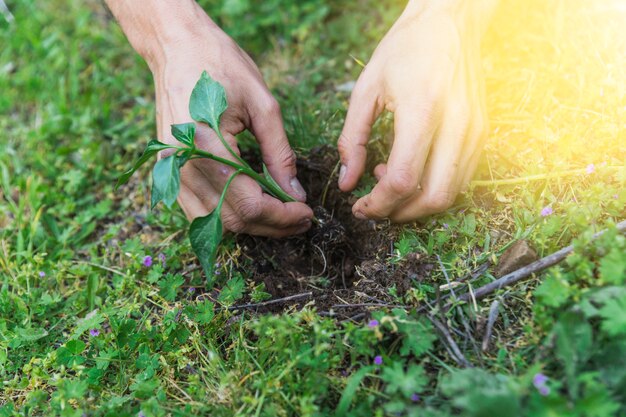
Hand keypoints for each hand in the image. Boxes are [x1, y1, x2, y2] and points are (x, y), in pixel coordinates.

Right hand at [152, 27, 312, 236]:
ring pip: (216, 221)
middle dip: (273, 225)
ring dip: (252, 225)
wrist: (177, 48)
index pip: (250, 203)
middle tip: (302, 218)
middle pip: (233, 219)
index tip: (307, 213)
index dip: (283, 216)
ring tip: (282, 216)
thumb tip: (295, 194)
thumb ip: (280, 154)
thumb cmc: (222, 66)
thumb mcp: (263, 105)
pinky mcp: (168, 172)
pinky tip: (253, 207)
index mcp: (206, 146)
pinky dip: (228, 216)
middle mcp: (183, 167)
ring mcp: (171, 172)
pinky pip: (199, 211)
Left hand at [337, 1, 489, 221]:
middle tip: (375, 206)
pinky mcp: (482, 133)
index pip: (403, 179)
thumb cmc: (404, 50)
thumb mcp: (366, 89)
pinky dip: (433, 188)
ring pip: (451, 194)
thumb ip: (352, 139)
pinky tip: (411, 169)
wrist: (450, 22)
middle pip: (433, 197)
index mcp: (423, 110)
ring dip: (417, 202)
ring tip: (388, 179)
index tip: (359, 207)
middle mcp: (456, 125)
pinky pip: (460, 179)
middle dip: (400, 213)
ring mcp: (474, 131)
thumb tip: (346, 182)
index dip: (378, 203)